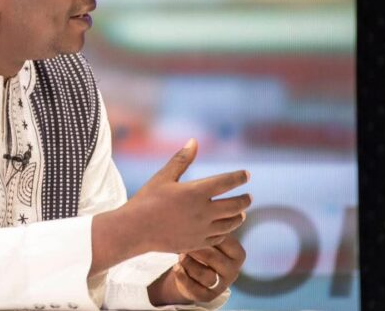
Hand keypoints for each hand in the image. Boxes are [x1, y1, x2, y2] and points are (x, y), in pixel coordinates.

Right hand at [118, 138, 250, 255]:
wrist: (136, 229)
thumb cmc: (147, 199)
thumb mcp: (164, 176)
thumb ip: (182, 159)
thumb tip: (194, 141)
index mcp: (196, 191)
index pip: (227, 182)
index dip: (239, 177)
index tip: (246, 175)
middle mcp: (204, 211)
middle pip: (236, 205)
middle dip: (245, 200)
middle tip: (248, 197)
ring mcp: (202, 229)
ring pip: (231, 223)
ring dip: (238, 216)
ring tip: (240, 213)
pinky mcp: (198, 243)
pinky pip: (220, 237)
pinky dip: (226, 231)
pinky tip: (224, 227)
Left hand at [172, 234, 246, 302]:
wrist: (194, 274)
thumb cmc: (203, 249)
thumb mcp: (211, 238)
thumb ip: (210, 228)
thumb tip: (201, 211)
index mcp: (237, 254)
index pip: (223, 240)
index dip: (204, 234)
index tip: (191, 228)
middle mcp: (233, 271)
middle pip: (212, 257)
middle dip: (194, 248)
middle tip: (182, 241)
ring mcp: (221, 285)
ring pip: (205, 275)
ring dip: (188, 263)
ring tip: (181, 256)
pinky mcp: (207, 296)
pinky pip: (193, 288)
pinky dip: (182, 276)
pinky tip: (177, 267)